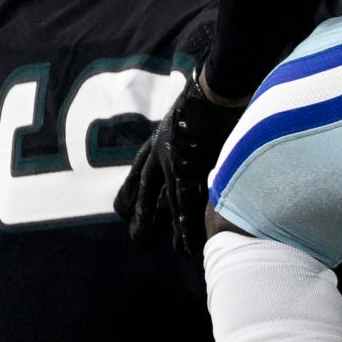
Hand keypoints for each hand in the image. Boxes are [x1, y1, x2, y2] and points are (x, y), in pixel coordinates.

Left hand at [116, 79, 246, 253]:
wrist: (218, 88)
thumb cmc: (212, 90)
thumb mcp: (190, 105)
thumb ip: (191, 119)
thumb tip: (203, 120)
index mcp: (161, 136)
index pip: (141, 166)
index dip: (133, 186)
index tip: (123, 207)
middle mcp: (164, 152)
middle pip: (150, 188)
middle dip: (144, 213)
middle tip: (136, 237)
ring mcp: (177, 164)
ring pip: (172, 203)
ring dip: (173, 230)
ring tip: (178, 252)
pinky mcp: (193, 173)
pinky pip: (189, 207)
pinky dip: (189, 229)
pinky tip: (191, 248)